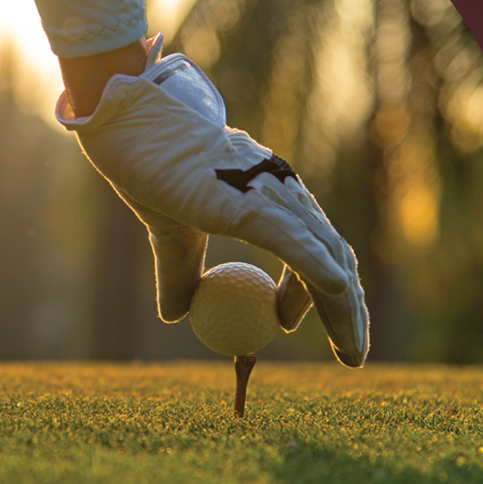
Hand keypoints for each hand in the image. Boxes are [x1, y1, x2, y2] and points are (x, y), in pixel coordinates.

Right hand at [57, 34, 368, 366]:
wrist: (131, 126)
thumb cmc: (149, 168)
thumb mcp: (169, 235)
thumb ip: (179, 273)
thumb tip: (176, 315)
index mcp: (269, 197)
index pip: (312, 249)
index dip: (312, 294)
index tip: (284, 324)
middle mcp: (283, 193)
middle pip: (333, 259)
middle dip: (348, 312)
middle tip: (351, 357)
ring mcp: (273, 195)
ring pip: (325, 259)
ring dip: (344, 310)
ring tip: (351, 354)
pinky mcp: (254, 203)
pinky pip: (296, 245)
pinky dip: (319, 274)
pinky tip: (337, 295)